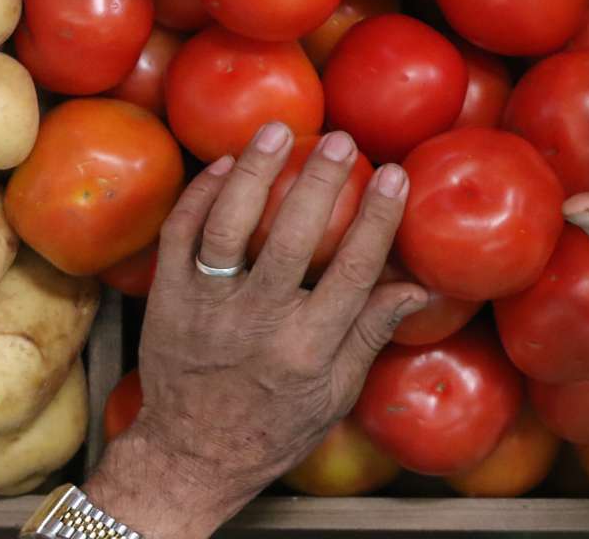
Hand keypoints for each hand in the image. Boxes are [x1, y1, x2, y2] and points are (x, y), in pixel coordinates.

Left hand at [83, 124, 422, 538]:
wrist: (188, 457)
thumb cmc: (274, 426)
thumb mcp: (335, 394)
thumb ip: (372, 333)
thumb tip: (420, 286)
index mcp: (306, 350)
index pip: (352, 272)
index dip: (377, 219)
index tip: (394, 174)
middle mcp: (255, 326)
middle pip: (291, 240)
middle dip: (320, 183)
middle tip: (340, 139)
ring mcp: (205, 311)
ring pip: (227, 228)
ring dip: (253, 173)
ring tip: (277, 130)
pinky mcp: (167, 301)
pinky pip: (179, 237)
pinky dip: (200, 196)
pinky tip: (225, 165)